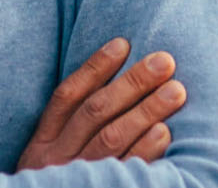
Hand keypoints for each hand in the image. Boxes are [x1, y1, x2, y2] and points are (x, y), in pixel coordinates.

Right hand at [17, 38, 185, 169]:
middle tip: (165, 62)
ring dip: (146, 111)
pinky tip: (165, 132)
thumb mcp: (45, 163)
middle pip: (96, 113)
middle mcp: (56, 161)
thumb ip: (68, 131)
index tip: (123, 43)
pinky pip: (125, 172)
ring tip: (176, 91)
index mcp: (41, 146)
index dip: (95, 67)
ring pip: (112, 139)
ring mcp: (78, 179)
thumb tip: (112, 85)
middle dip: (132, 83)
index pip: (67, 96)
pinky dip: (144, 151)